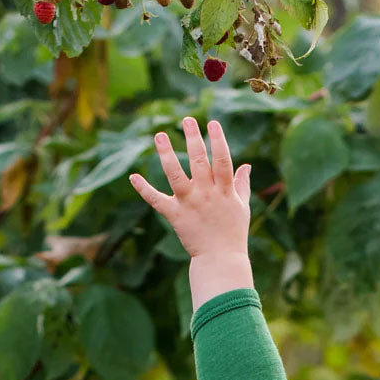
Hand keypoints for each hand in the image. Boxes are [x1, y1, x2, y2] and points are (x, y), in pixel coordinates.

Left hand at [129, 117, 251, 259]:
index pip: (222, 161)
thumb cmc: (233, 233)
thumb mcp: (242, 207)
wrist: (221, 260)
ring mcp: (189, 204)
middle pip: (198, 162)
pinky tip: (133, 176)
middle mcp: (206, 195)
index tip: (212, 123)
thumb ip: (241, 184)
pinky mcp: (175, 216)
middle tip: (186, 119)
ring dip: (167, 154)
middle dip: (193, 139)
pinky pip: (157, 201)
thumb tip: (246, 165)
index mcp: (224, 191)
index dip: (218, 141)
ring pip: (176, 175)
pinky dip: (144, 189)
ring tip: (159, 135)